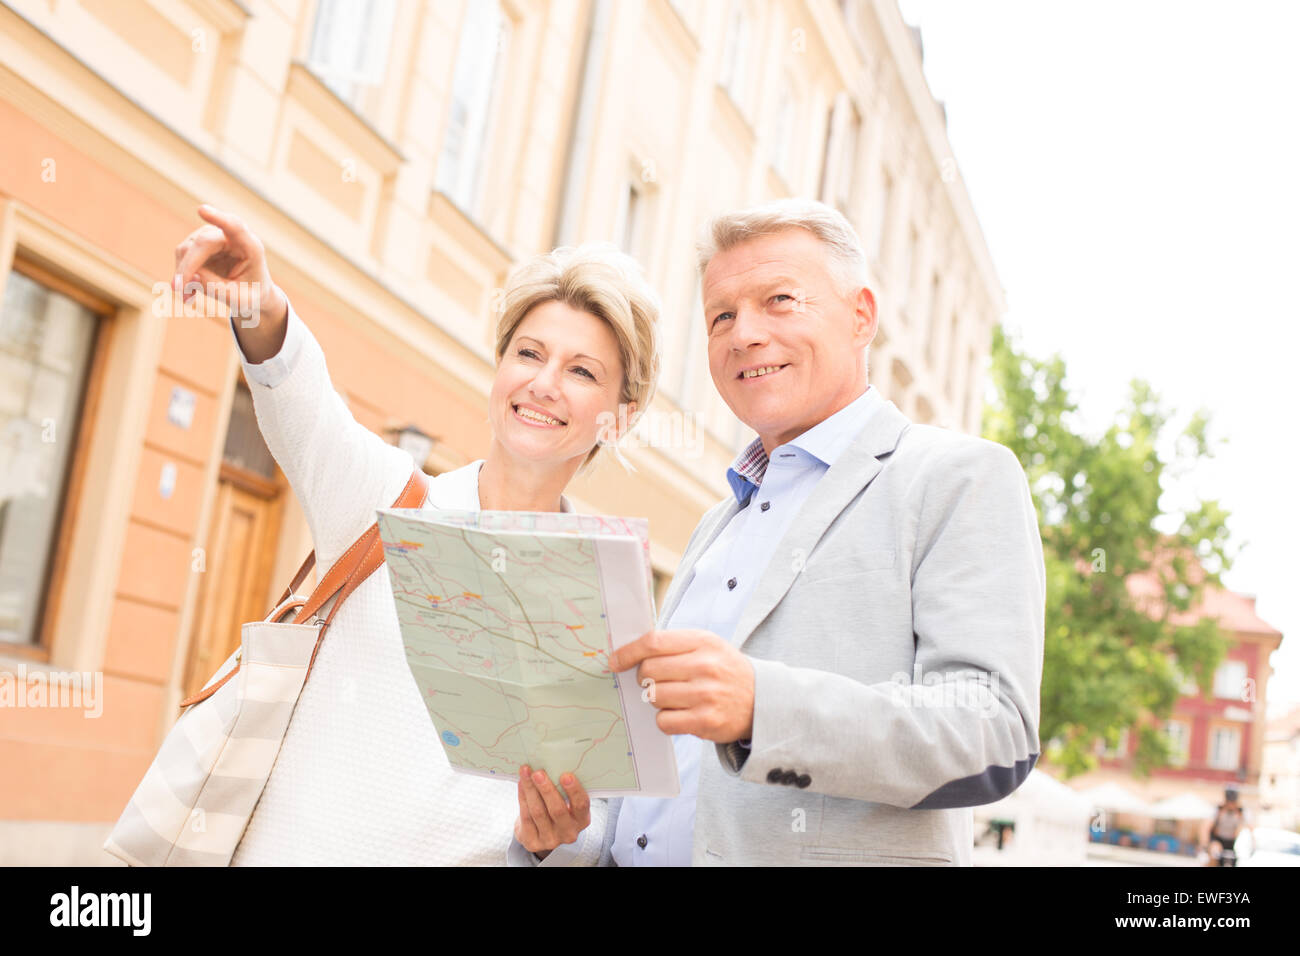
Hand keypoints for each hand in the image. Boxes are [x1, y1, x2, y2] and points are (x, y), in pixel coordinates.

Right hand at [172, 204, 286, 340]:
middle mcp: (230, 236)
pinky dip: (182, 277)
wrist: (250, 291)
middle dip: (187, 267)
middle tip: (178, 290)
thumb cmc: (251, 294)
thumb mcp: (240, 300)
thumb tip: (191, 275)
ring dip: (183, 276)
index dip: (218, 218)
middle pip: (201, 243)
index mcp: (251, 247)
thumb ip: (218, 288)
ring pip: (186, 250)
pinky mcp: (198, 244)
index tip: (202, 210)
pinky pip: (182, 258)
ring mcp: (212, 237)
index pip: (235, 227)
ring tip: (189, 298)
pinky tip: (188, 294)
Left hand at [514, 766, 590, 858]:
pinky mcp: (533, 842)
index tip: (565, 775)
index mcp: (582, 820)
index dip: (574, 791)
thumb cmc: (557, 809)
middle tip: (538, 773)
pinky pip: (526, 817)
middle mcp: (568, 833)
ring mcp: (550, 840)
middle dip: (547, 789)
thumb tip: (554, 763)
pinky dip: (523, 797)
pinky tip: (521, 784)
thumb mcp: (568, 802)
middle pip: (557, 810)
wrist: (540, 834)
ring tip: (526, 773)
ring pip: (538, 812)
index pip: (581, 805)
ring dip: (530, 790)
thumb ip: (565, 789)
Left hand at [608, 629, 754, 741]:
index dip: (628, 652)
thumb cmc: (725, 671)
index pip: (653, 642)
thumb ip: (674, 645)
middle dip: (644, 678)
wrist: (763, 701)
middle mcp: (705, 666)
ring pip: (654, 696)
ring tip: (676, 698)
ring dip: (656, 700)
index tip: (614, 661)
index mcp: (702, 641)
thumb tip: (630, 653)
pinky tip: (681, 714)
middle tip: (656, 681)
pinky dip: (666, 719)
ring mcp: (706, 694)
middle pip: (649, 671)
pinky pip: (664, 721)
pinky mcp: (706, 721)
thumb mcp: (707, 646)